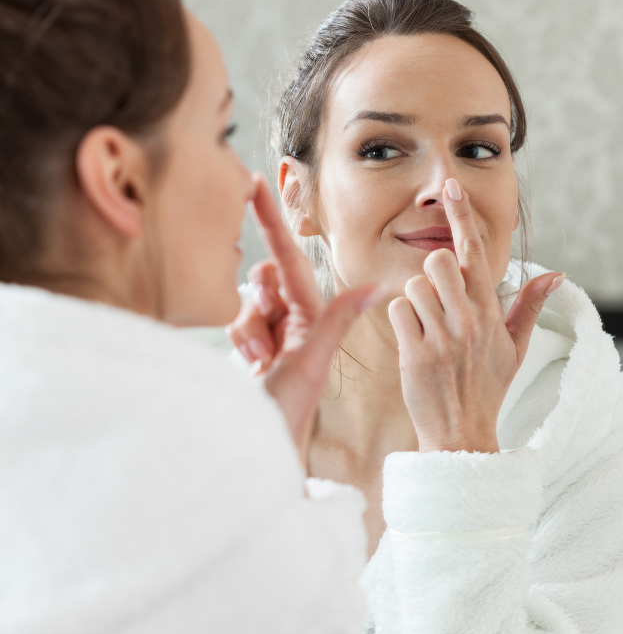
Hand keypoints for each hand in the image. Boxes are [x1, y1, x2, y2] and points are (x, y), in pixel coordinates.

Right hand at [228, 174, 380, 463]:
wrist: (253, 451)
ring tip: (261, 364)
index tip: (254, 182)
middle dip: (259, 301)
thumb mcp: (311, 362)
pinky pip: (233, 326)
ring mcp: (267, 338)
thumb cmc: (286, 413)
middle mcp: (291, 324)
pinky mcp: (247, 353)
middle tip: (267, 341)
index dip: (270, 221)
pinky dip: (238, 344)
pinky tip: (250, 368)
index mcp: (311, 319)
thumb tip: (378, 285)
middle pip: (262, 281)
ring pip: (245, 304)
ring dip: (248, 331)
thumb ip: (335, 319)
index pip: (288, 260)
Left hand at [387, 177, 563, 453]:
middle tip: (438, 304)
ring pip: (413, 286)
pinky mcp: (415, 353)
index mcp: (491, 313)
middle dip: (431, 276)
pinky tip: (413, 344)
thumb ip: (529, 307)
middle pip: (437, 260)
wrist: (462, 432)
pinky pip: (396, 311)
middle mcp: (469, 320)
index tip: (451, 187)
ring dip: (414, 305)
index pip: (476, 253)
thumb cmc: (487, 387)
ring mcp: (442, 337)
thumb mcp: (515, 348)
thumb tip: (555, 274)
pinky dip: (400, 324)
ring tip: (427, 332)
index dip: (462, 216)